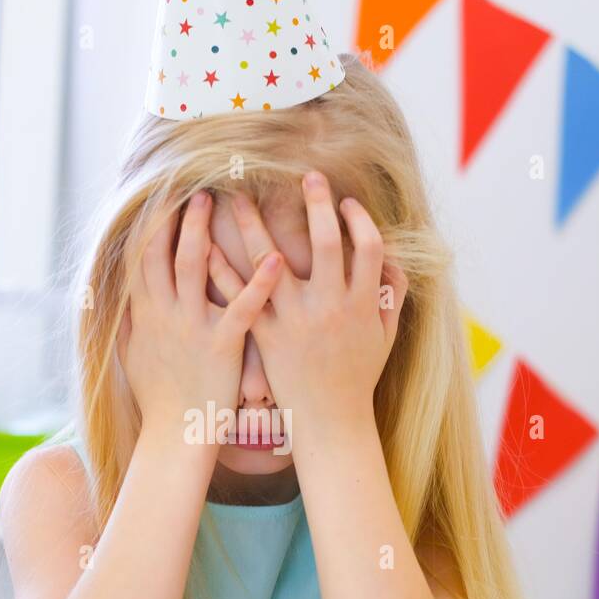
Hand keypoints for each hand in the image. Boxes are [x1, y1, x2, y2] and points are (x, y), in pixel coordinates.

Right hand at [118, 191, 284, 442]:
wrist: (175, 437)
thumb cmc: (159, 399)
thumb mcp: (133, 355)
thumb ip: (132, 320)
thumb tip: (124, 293)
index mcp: (146, 314)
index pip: (143, 257)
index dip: (151, 224)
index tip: (160, 196)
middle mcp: (164, 314)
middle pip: (166, 252)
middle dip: (179, 216)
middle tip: (195, 187)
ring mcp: (191, 328)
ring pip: (195, 267)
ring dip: (206, 231)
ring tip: (223, 200)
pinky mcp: (221, 345)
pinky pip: (241, 307)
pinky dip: (258, 281)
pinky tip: (275, 257)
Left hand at [229, 173, 406, 433]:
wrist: (329, 422)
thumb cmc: (357, 377)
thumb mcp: (385, 336)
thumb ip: (392, 294)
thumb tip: (392, 258)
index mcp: (362, 304)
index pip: (368, 248)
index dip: (360, 220)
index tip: (348, 203)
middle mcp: (329, 308)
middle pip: (325, 243)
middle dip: (318, 204)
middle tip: (308, 176)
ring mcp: (294, 320)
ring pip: (270, 262)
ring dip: (253, 224)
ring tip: (237, 197)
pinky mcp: (265, 336)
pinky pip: (240, 296)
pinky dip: (221, 269)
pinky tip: (206, 245)